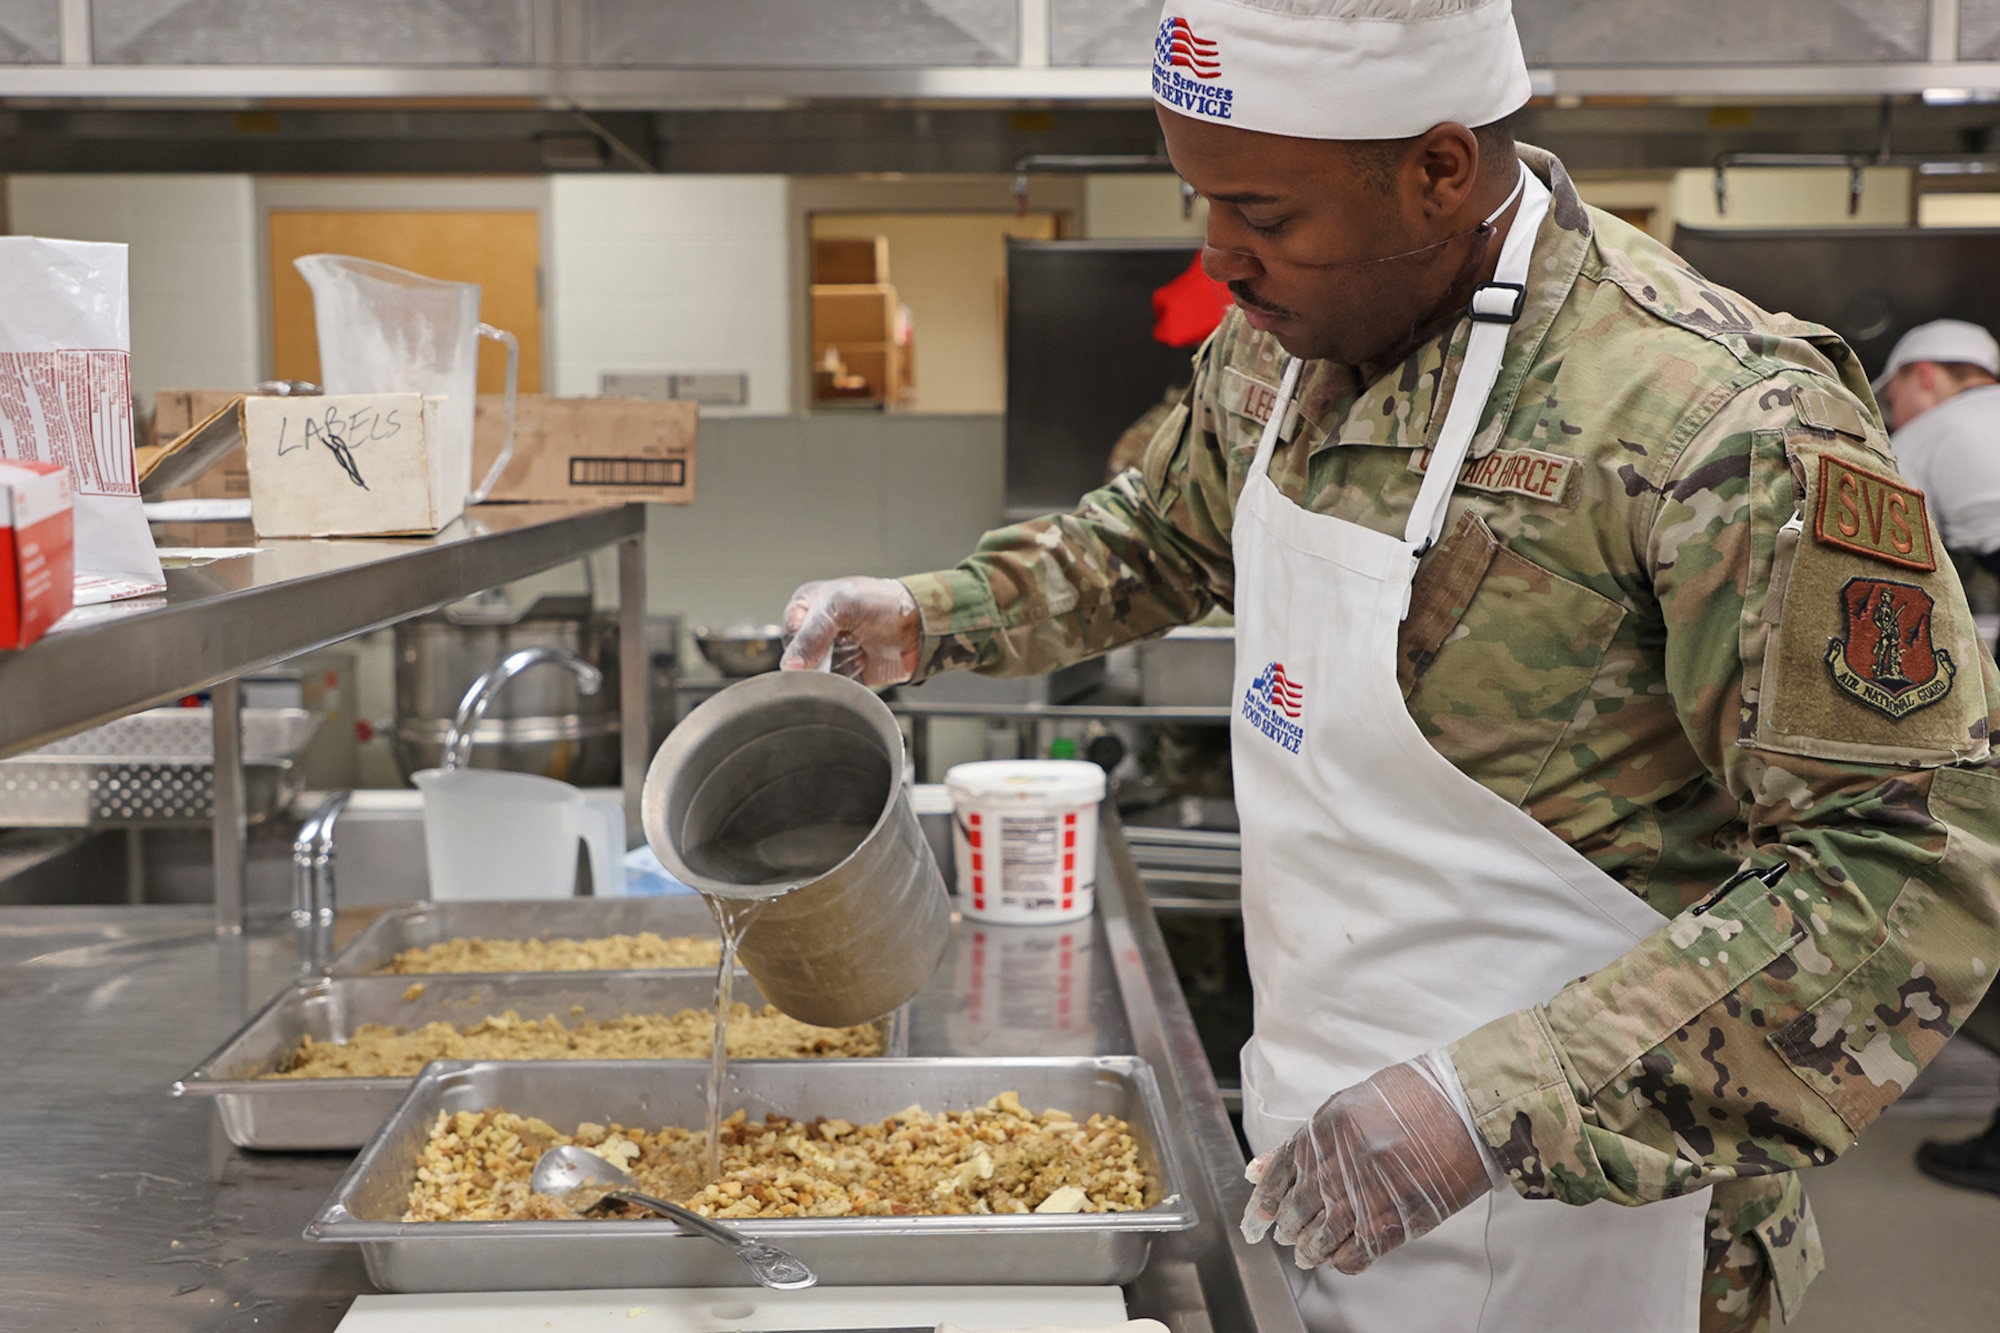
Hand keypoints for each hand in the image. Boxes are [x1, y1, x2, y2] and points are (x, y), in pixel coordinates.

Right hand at [780, 577, 919, 686]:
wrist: (917, 625)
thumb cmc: (883, 603)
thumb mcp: (842, 608)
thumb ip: (812, 635)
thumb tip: (791, 665)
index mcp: (807, 604)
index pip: (789, 632)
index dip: (804, 642)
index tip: (822, 642)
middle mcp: (814, 628)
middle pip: (801, 656)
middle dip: (825, 653)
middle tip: (847, 638)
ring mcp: (829, 651)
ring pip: (816, 672)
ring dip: (840, 662)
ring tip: (858, 644)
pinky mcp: (843, 670)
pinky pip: (833, 683)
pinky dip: (847, 674)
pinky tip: (862, 657)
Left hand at [1241, 1057, 1491, 1273]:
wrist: (1465, 1109)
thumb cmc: (1413, 1098)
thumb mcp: (1347, 1106)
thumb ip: (1304, 1142)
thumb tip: (1259, 1168)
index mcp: (1321, 1133)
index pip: (1278, 1176)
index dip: (1267, 1199)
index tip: (1263, 1213)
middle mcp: (1336, 1167)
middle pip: (1297, 1211)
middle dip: (1288, 1227)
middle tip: (1289, 1235)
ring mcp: (1363, 1198)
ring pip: (1320, 1238)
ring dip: (1311, 1249)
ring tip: (1309, 1252)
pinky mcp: (1393, 1223)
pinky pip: (1354, 1255)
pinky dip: (1342, 1261)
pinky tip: (1340, 1257)